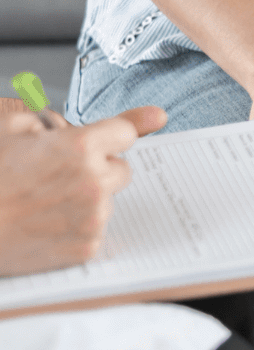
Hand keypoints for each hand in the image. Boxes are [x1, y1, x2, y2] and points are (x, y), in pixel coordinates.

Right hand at [0, 99, 166, 274]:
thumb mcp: (5, 130)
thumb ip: (43, 122)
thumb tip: (63, 124)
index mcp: (79, 147)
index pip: (126, 132)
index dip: (113, 134)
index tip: (111, 138)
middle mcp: (94, 181)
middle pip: (122, 169)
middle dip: (100, 169)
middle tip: (63, 175)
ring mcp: (93, 217)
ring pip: (108, 201)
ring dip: (88, 200)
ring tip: (45, 203)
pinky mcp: (87, 247)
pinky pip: (96, 231)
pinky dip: (78, 229)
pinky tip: (47, 225)